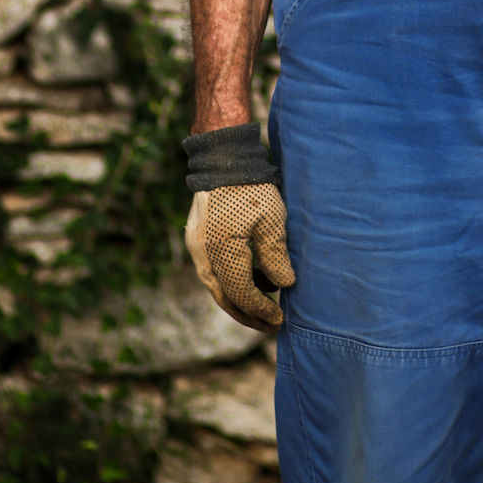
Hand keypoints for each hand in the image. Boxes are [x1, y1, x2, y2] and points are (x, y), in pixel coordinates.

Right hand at [185, 183, 295, 330]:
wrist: (223, 157)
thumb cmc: (251, 186)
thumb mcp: (271, 219)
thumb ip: (275, 255)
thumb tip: (284, 285)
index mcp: (221, 250)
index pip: (241, 292)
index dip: (261, 309)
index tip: (279, 318)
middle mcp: (203, 254)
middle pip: (223, 296)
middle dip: (247, 314)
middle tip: (269, 325)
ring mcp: (197, 247)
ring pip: (217, 285)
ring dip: (239, 298)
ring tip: (265, 305)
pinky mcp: (198, 239)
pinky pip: (214, 269)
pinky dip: (232, 279)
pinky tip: (256, 278)